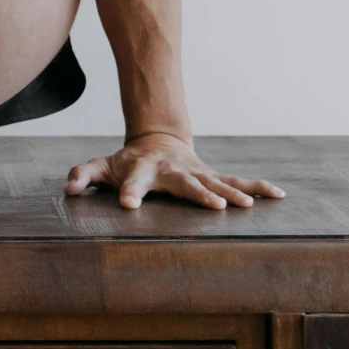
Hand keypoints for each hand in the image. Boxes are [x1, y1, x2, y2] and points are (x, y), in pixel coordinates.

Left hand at [66, 133, 285, 210]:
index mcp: (143, 170)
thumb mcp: (100, 166)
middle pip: (185, 184)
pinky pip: (238, 181)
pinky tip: (279, 194)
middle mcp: (173, 171)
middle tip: (215, 208)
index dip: (128, 192)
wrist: (157, 140)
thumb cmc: (126, 160)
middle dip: (199, 195)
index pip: (132, 181)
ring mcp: (196, 172)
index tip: (127, 205)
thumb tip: (69, 188)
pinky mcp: (212, 176)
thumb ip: (83, 175)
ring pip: (217, 182)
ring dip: (233, 194)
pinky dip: (258, 187)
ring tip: (248, 206)